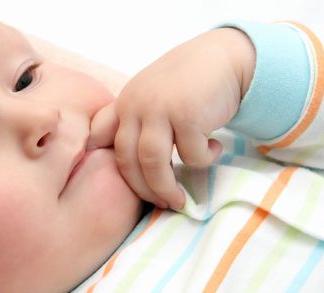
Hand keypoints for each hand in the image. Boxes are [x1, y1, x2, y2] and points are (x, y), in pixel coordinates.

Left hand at [89, 28, 254, 208]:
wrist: (224, 57)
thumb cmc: (188, 83)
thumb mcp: (152, 95)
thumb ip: (135, 119)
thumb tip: (123, 160)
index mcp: (124, 102)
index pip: (99, 137)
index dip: (100, 161)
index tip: (112, 182)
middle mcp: (136, 105)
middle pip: (126, 161)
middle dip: (143, 190)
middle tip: (160, 204)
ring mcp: (160, 110)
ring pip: (153, 165)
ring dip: (166, 189)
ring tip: (178, 200)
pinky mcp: (188, 116)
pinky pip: (191, 156)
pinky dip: (203, 160)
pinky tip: (213, 148)